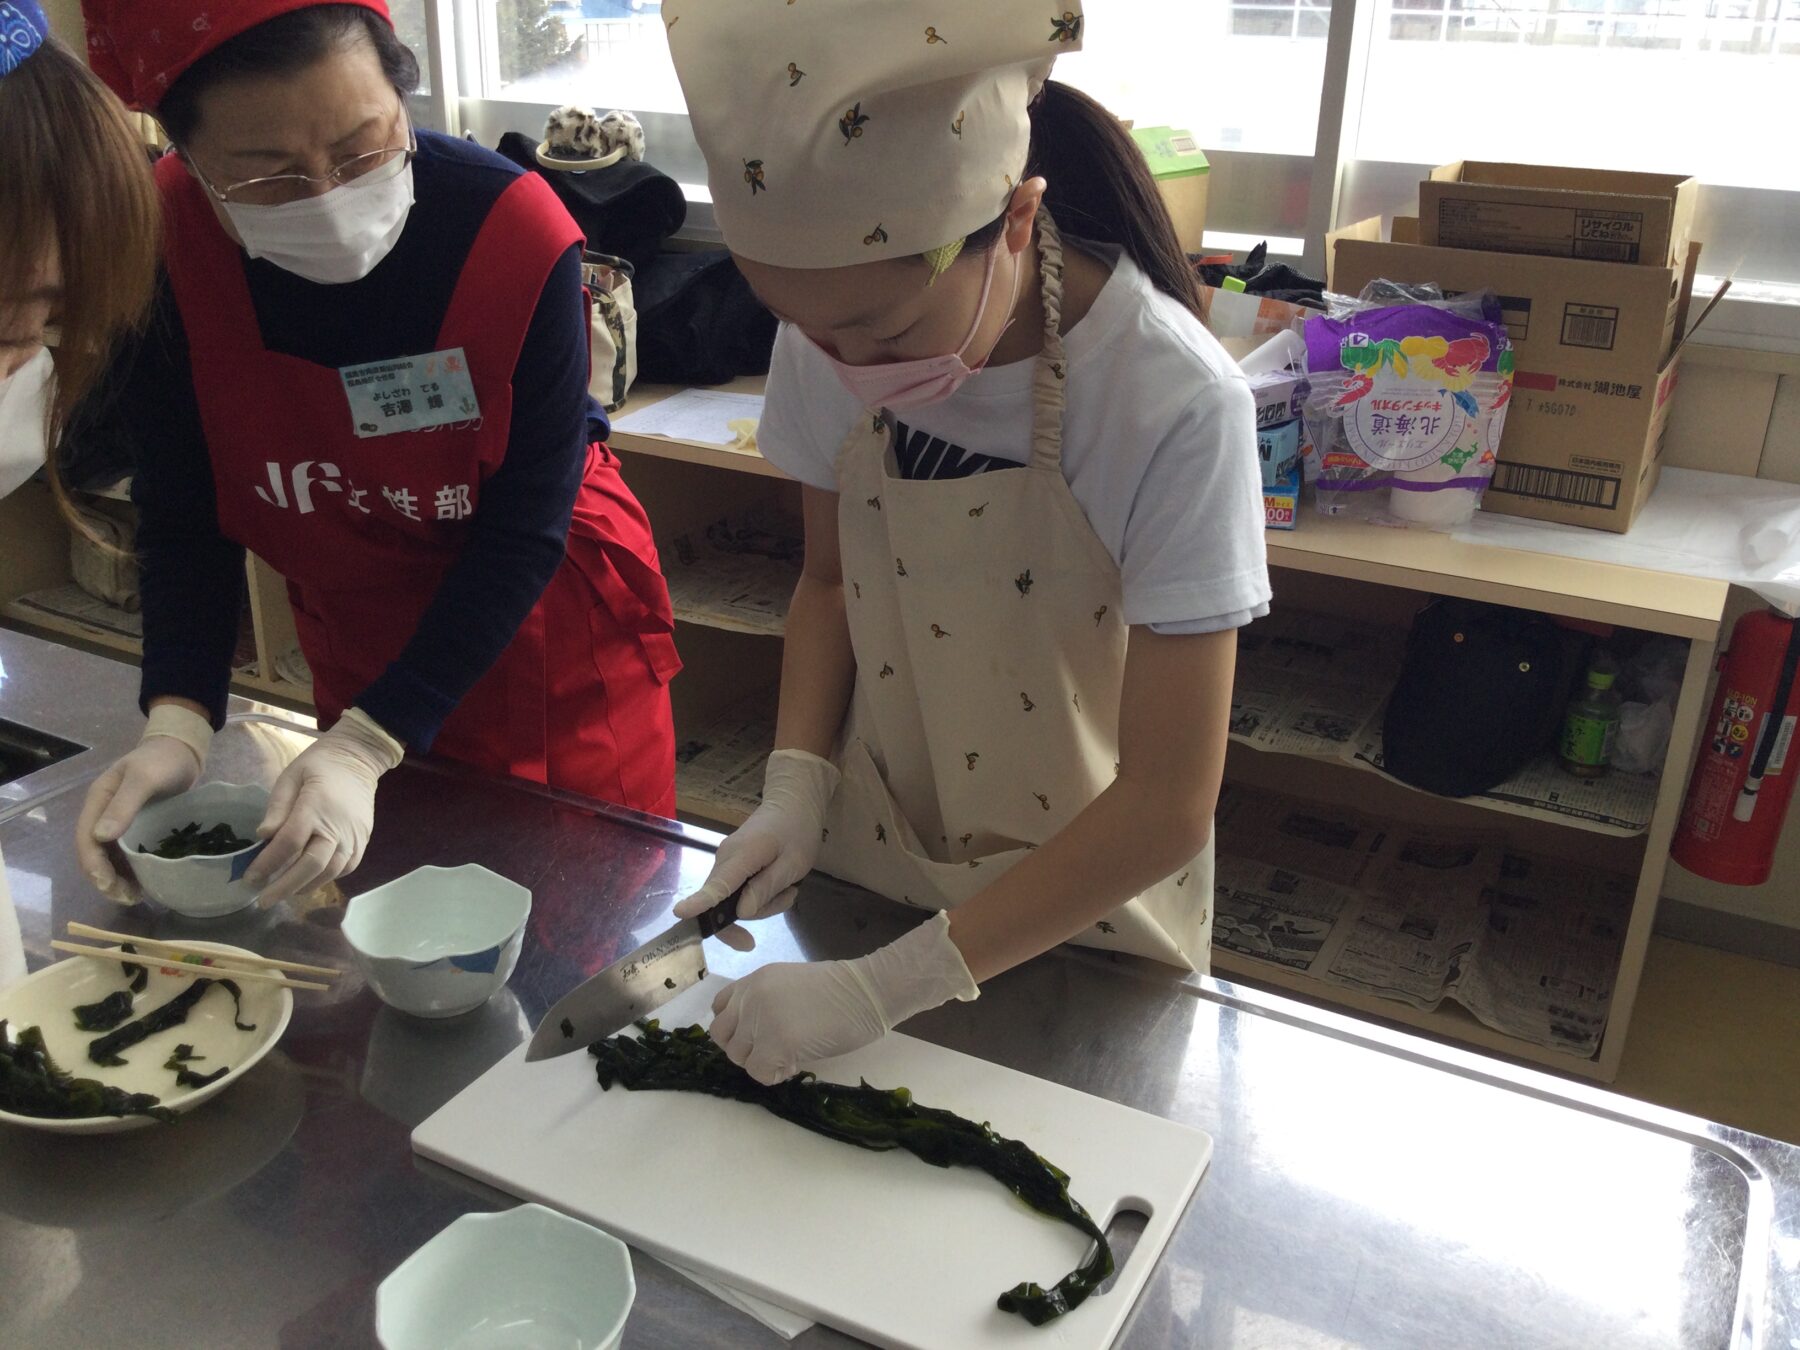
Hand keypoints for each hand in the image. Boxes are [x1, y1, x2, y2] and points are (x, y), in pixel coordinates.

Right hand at [76, 703, 211, 901]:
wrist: (182, 749)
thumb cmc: (163, 760)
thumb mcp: (144, 778)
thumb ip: (124, 805)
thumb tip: (100, 837)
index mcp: (98, 802)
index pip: (85, 840)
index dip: (94, 865)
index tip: (108, 885)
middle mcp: (103, 815)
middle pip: (95, 854)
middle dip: (105, 879)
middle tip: (127, 898)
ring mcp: (119, 823)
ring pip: (110, 859)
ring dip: (118, 879)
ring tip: (136, 897)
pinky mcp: (137, 829)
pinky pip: (127, 855)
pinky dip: (132, 872)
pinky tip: (145, 885)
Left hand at [245, 708, 402, 904]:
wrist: (359, 759)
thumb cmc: (318, 765)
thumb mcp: (290, 777)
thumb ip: (277, 807)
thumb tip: (263, 836)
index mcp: (315, 806)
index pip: (289, 842)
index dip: (268, 863)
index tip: (250, 877)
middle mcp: (337, 826)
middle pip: (311, 864)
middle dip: (285, 886)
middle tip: (263, 901)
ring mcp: (353, 836)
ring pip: (330, 871)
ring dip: (304, 886)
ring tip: (283, 893)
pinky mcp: (363, 841)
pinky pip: (345, 868)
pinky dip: (326, 879)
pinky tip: (308, 882)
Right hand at [674, 749, 839, 950]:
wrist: (792, 804)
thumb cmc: (797, 831)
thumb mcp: (794, 863)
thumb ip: (767, 887)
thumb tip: (742, 912)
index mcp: (741, 855)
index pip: (717, 885)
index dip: (699, 903)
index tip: (680, 913)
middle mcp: (724, 859)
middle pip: (725, 902)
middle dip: (757, 911)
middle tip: (789, 896)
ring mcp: (725, 862)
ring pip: (734, 901)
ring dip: (764, 903)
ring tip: (789, 887)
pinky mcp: (730, 866)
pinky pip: (738, 892)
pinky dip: (760, 896)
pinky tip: (782, 886)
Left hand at [709, 911, 977, 1084]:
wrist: (866, 991)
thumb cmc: (840, 989)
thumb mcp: (789, 984)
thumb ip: (763, 1001)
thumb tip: (751, 1034)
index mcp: (753, 981)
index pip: (719, 1008)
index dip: (736, 1027)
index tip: (756, 1035)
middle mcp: (749, 998)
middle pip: (722, 1036)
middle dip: (744, 1048)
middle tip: (773, 1049)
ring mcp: (760, 1020)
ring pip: (739, 1057)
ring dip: (762, 1062)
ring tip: (791, 1054)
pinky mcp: (775, 1044)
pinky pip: (759, 1073)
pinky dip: (775, 1074)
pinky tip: (797, 1062)